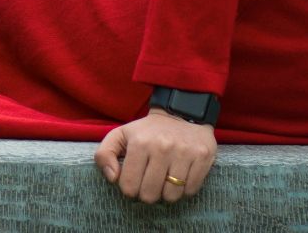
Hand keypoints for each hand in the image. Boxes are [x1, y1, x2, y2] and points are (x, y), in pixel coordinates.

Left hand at [95, 109, 216, 203]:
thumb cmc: (148, 130)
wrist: (182, 112)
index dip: (129, 189)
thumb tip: (113, 178)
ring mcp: (184, 152)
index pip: (129, 186)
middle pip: (150, 195)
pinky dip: (184, 190)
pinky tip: (180, 177)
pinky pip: (190, 190)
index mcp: (139, 143)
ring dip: (167, 193)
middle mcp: (162, 147)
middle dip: (147, 194)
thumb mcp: (120, 135)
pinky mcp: (203, 156)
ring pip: (171, 196)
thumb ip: (104, 154)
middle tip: (150, 183)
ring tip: (166, 180)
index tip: (134, 182)